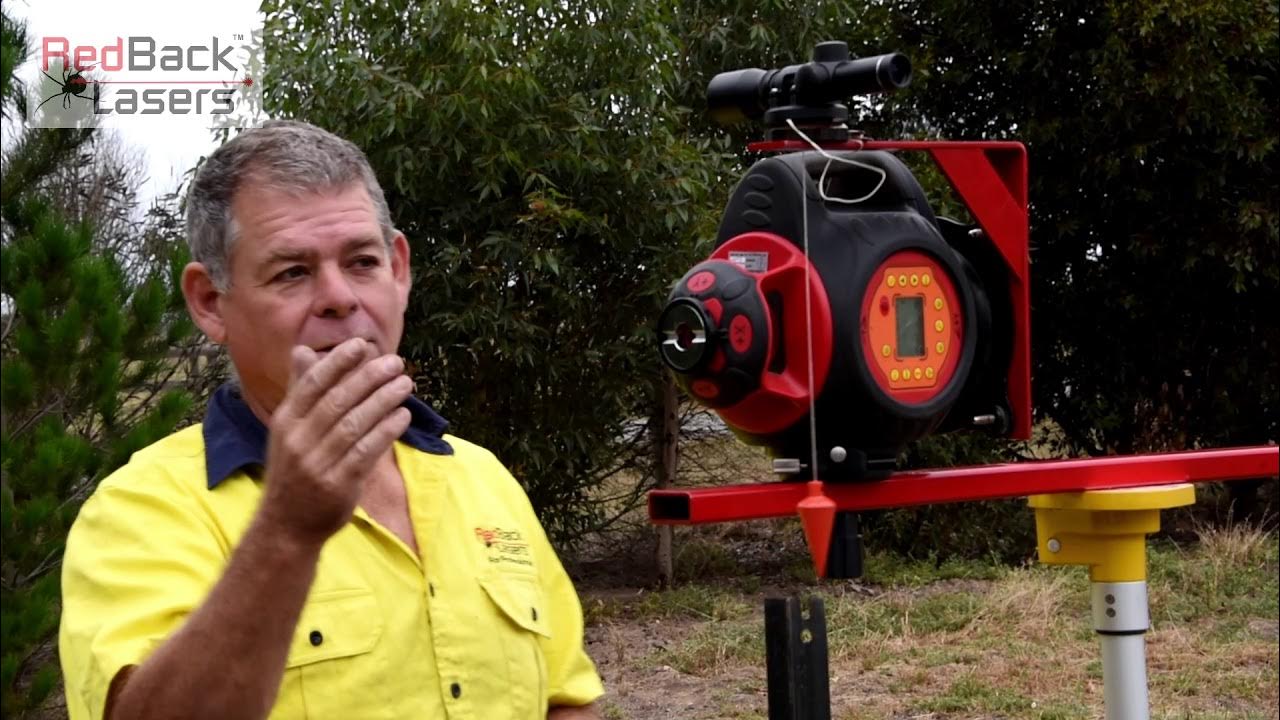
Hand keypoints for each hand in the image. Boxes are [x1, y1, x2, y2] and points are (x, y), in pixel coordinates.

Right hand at [257, 338, 413, 546]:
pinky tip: (402, 417)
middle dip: (369, 378)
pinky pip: (366, 452)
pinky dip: (386, 431)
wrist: (286, 525)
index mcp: (286, 422)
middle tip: (396, 362)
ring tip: (406, 384)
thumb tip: (303, 350)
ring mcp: (317, 464)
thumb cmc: (294, 469)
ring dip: (384, 400)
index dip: (338, 363)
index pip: (313, 385)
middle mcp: (298, 441)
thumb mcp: (289, 430)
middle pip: (338, 401)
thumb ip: (301, 391)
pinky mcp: (338, 485)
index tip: (362, 345)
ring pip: (355, 424)